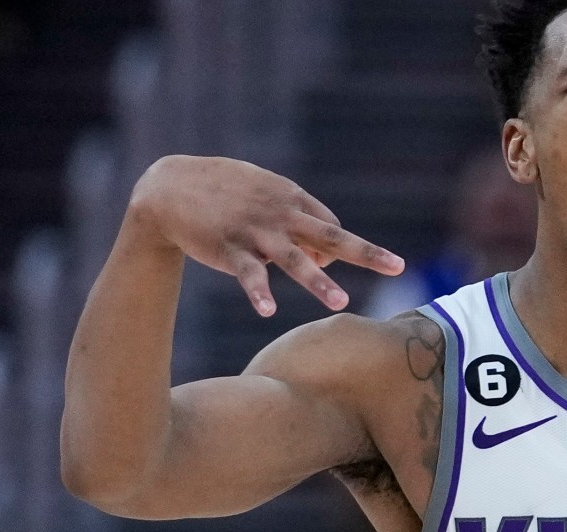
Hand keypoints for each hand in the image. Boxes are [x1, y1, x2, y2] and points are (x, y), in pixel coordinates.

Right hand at [129, 155, 403, 318]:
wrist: (169, 187)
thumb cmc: (224, 194)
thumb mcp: (264, 197)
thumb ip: (297, 221)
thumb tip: (324, 257)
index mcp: (292, 199)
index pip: (331, 229)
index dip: (334, 251)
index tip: (319, 262)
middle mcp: (280, 213)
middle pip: (331, 235)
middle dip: (366, 253)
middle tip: (398, 268)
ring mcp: (255, 231)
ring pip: (293, 259)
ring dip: (317, 281)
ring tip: (340, 304)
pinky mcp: (229, 246)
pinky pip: (248, 273)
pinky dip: (258, 291)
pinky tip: (268, 309)